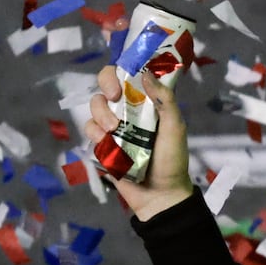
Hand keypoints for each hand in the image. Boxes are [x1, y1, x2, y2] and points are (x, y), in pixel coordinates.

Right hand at [82, 66, 194, 220]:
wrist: (160, 194)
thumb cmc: (171, 160)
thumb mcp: (175, 128)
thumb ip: (165, 100)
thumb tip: (147, 73)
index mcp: (147, 103)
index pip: (129, 76)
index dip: (122, 70)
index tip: (125, 76)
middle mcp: (128, 110)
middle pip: (106, 85)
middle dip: (106, 85)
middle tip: (114, 96)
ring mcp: (113, 126)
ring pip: (96, 106)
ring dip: (102, 114)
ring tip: (114, 131)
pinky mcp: (102, 143)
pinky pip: (90, 129)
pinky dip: (96, 134)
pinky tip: (108, 144)